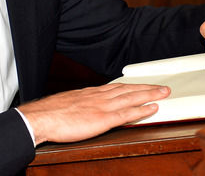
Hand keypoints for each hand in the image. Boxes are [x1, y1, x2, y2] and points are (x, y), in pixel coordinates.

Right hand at [17, 83, 169, 144]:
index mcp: (90, 93)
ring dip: (149, 95)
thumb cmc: (50, 113)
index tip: (142, 85)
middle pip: (128, 89)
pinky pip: (126, 114)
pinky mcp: (102, 120)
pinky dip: (141, 110)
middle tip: (162, 86)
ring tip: (164, 93)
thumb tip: (85, 107)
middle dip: (147, 87)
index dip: (132, 86)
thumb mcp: (68, 103)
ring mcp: (102, 107)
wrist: (41, 118)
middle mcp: (99, 97)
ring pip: (131, 98)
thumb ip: (81, 104)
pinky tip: (153, 108)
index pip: (116, 87)